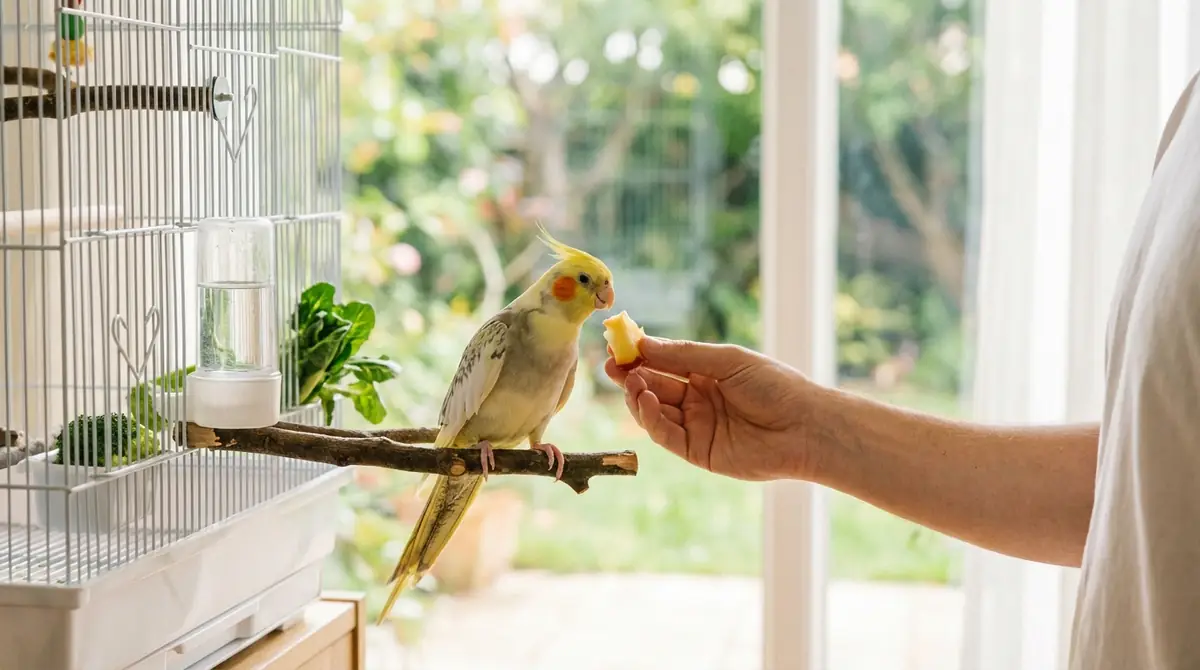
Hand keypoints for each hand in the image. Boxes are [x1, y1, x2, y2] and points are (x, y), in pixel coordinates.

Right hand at [604, 337, 820, 481]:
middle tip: (611, 366)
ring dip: (638, 397)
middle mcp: (698, 400)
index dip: (639, 357)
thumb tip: (643, 344)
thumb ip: (683, 355)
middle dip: (631, 376)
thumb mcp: (726, 360)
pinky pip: (666, 435)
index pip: (664, 364)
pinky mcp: (698, 452)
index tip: (616, 348)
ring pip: (654, 412)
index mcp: (707, 375)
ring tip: (633, 382)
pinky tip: (646, 401)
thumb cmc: (774, 385)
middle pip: (654, 387)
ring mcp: (697, 427)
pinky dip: (651, 419)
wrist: (805, 426)